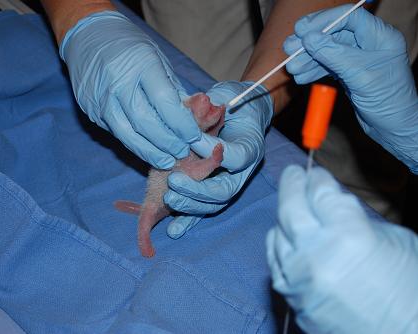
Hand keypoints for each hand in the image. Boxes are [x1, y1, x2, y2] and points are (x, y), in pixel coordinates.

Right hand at [60, 11, 200, 169]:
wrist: (88, 37)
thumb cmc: (130, 47)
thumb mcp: (157, 59)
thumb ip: (174, 90)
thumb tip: (193, 121)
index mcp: (141, 64)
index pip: (164, 101)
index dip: (181, 124)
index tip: (193, 137)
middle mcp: (118, 82)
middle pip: (145, 121)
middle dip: (167, 142)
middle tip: (183, 152)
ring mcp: (100, 98)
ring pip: (127, 134)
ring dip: (150, 151)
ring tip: (167, 161)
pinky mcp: (90, 110)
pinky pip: (115, 132)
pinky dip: (134, 144)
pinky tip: (148, 150)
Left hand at [164, 81, 272, 237]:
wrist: (241, 110)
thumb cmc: (233, 101)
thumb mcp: (226, 99)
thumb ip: (213, 113)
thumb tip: (193, 135)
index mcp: (249, 148)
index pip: (235, 158)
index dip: (213, 153)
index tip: (190, 143)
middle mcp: (242, 171)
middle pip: (224, 191)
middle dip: (197, 190)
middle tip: (173, 184)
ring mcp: (229, 183)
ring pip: (213, 204)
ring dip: (190, 206)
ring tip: (169, 200)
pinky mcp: (214, 191)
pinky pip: (203, 209)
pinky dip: (188, 220)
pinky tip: (173, 230)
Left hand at [267, 165, 417, 332]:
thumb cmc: (410, 291)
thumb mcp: (394, 242)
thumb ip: (355, 217)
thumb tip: (330, 201)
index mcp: (348, 236)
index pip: (320, 194)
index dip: (317, 179)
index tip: (316, 173)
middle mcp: (316, 255)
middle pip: (290, 208)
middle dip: (291, 185)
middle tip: (293, 173)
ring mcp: (299, 279)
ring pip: (277, 234)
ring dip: (284, 216)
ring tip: (292, 205)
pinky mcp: (292, 299)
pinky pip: (275, 263)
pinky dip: (278, 245)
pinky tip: (284, 236)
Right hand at [284, 6, 417, 172]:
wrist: (394, 128)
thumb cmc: (389, 101)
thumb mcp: (360, 74)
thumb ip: (334, 54)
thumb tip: (310, 39)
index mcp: (380, 37)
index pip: (349, 18)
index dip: (324, 22)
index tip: (302, 31)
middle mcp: (369, 44)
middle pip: (333, 34)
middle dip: (310, 42)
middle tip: (289, 48)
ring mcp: (357, 59)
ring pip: (327, 51)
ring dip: (308, 58)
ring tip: (292, 68)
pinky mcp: (349, 73)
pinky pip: (327, 66)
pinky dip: (313, 70)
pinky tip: (301, 77)